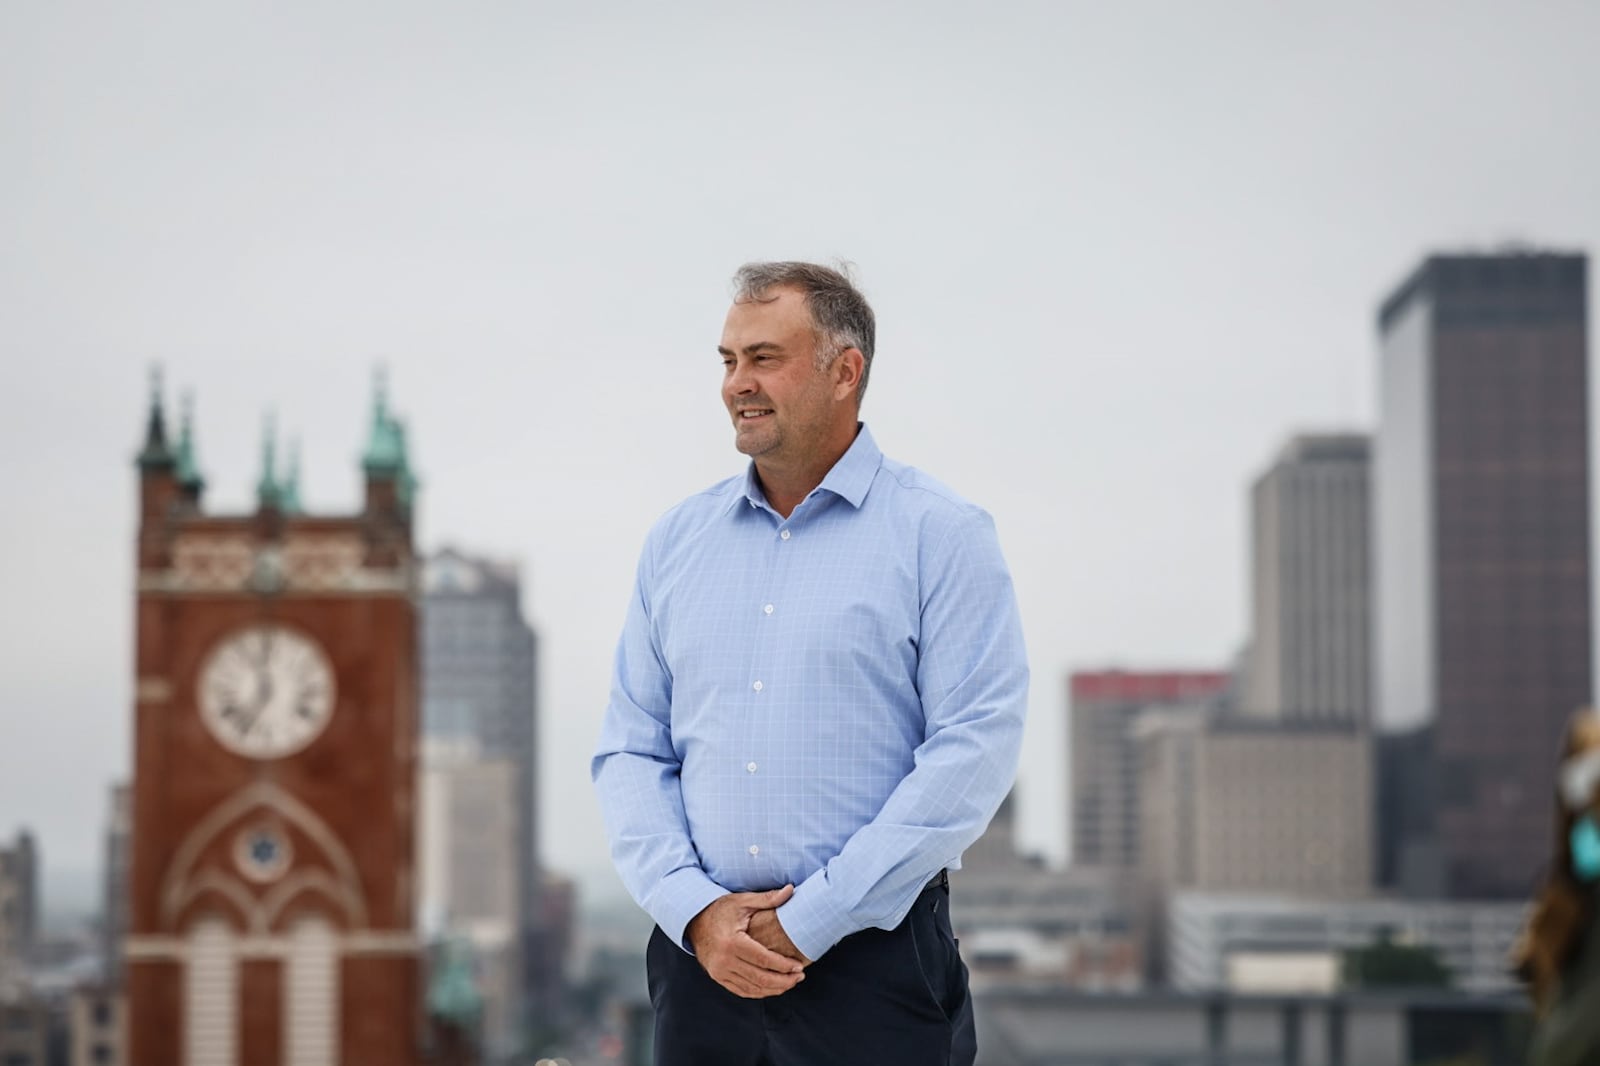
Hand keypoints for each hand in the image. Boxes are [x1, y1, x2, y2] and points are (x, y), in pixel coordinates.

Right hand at [685, 885, 805, 998]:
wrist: (693, 920)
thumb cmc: (720, 909)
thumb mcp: (742, 901)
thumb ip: (767, 898)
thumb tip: (791, 889)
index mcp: (732, 942)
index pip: (763, 959)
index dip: (783, 965)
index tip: (800, 966)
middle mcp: (724, 960)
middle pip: (760, 978)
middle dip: (783, 980)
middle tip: (800, 976)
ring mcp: (719, 971)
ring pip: (752, 988)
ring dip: (773, 989)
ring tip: (791, 982)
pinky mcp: (717, 977)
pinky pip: (741, 991)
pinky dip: (759, 992)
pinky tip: (772, 988)